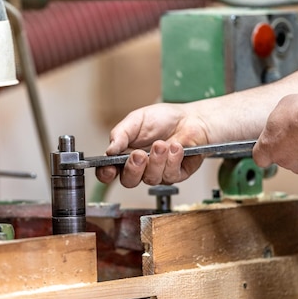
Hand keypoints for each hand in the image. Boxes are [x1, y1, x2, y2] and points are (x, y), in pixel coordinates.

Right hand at [95, 103, 210, 187]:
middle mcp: (140, 167)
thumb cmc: (163, 119)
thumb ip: (121, 134)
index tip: (109, 168)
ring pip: (151, 179)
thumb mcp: (137, 119)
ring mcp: (158, 173)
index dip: (106, 173)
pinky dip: (173, 160)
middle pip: (129, 181)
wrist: (191, 118)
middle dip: (133, 169)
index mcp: (125, 155)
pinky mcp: (176, 175)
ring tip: (162, 144)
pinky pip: (170, 176)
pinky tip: (176, 147)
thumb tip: (109, 150)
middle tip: (140, 154)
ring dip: (156, 161)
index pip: (109, 171)